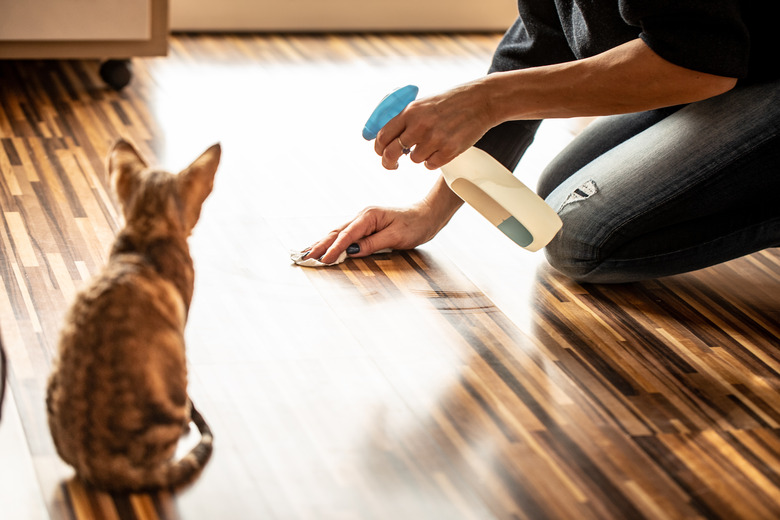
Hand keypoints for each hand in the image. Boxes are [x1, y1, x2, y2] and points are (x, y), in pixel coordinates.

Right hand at [303, 195, 458, 264]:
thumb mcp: (396, 236)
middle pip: (336, 232)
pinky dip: (332, 242)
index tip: (323, 260)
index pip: (347, 235)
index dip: (333, 248)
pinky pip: (345, 235)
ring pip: (337, 233)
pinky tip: (323, 247)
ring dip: (322, 243)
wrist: (427, 215)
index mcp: (368, 216)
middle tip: (304, 257)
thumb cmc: (415, 225)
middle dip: (319, 245)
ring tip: (307, 253)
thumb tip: (352, 251)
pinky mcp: (365, 227)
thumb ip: (373, 244)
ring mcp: (363, 221)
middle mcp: (362, 216)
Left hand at [374, 80, 495, 170]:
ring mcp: (435, 139)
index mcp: (410, 112)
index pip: (382, 136)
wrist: (480, 101)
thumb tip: (386, 139)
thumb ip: (405, 120)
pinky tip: (442, 148)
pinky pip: (430, 165)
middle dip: (390, 162)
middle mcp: (420, 125)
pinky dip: (434, 161)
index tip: (381, 153)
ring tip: (433, 142)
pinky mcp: (449, 150)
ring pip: (414, 159)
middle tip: (393, 165)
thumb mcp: (422, 104)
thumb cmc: (449, 103)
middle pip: (392, 152)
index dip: (379, 148)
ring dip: (420, 156)